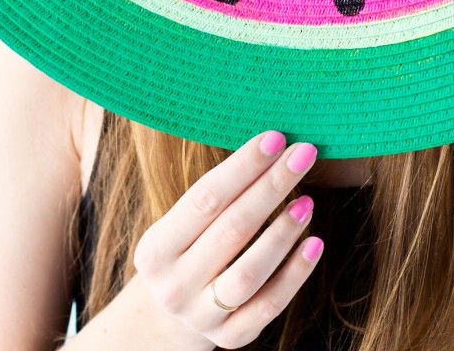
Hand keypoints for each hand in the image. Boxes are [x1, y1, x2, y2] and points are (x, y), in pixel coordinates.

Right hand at [133, 132, 322, 349]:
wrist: (168, 314)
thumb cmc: (184, 249)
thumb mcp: (180, 225)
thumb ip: (215, 197)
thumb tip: (269, 148)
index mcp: (155, 248)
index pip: (205, 198)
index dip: (243, 167)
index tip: (275, 138)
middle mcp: (174, 284)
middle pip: (232, 229)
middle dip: (271, 187)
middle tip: (303, 154)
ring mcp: (202, 316)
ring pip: (250, 272)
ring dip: (283, 232)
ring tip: (308, 201)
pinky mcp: (231, 338)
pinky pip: (270, 304)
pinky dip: (295, 273)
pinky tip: (314, 243)